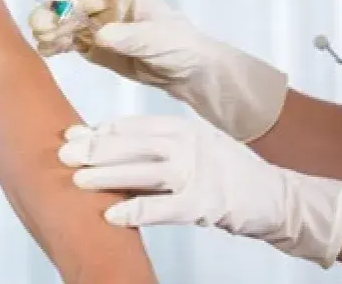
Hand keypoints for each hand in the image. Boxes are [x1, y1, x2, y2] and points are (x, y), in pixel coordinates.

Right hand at [29, 0, 287, 140]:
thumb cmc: (180, 45)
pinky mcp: (92, 46)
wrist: (187, 72)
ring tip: (43, 43)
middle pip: (71, 2)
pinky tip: (47, 51)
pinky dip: (55, 45)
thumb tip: (100, 35)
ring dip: (51, 29)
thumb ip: (129, 36)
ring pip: (65, 22)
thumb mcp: (157, 39)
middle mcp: (105, 2)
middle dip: (53, 11)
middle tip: (40, 25)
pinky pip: (68, 41)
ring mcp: (96, 24)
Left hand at [59, 115, 341, 267]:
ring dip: (106, 176)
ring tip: (75, 180)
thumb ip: (162, 145)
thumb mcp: (197, 146)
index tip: (72, 135)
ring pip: (142, 171)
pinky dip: (135, 210)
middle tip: (62, 153)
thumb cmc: (231, 174)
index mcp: (184, 127)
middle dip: (94, 149)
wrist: (279, 198)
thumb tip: (116, 147)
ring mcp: (198, 172)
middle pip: (132, 143)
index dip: (100, 130)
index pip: (133, 125)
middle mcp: (189, 143)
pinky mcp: (205, 203)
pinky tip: (111, 216)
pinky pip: (162, 207)